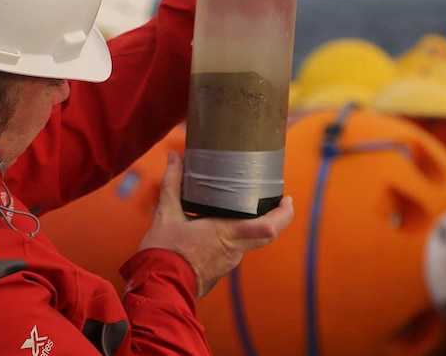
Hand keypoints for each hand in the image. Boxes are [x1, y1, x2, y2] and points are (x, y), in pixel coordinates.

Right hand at [138, 151, 294, 297]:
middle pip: (266, 234)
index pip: (268, 227)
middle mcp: (234, 250)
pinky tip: (217, 227)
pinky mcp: (219, 270)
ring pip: (247, 242)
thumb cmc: (164, 252)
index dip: (284, 213)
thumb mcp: (166, 214)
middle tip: (270, 198)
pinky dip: (232, 237)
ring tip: (238, 206)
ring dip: (248, 226)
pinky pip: (233, 250)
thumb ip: (172, 183)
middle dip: (273, 216)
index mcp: (227, 233)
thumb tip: (174, 156)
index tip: (287, 199)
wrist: (158, 288)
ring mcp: (228, 262)